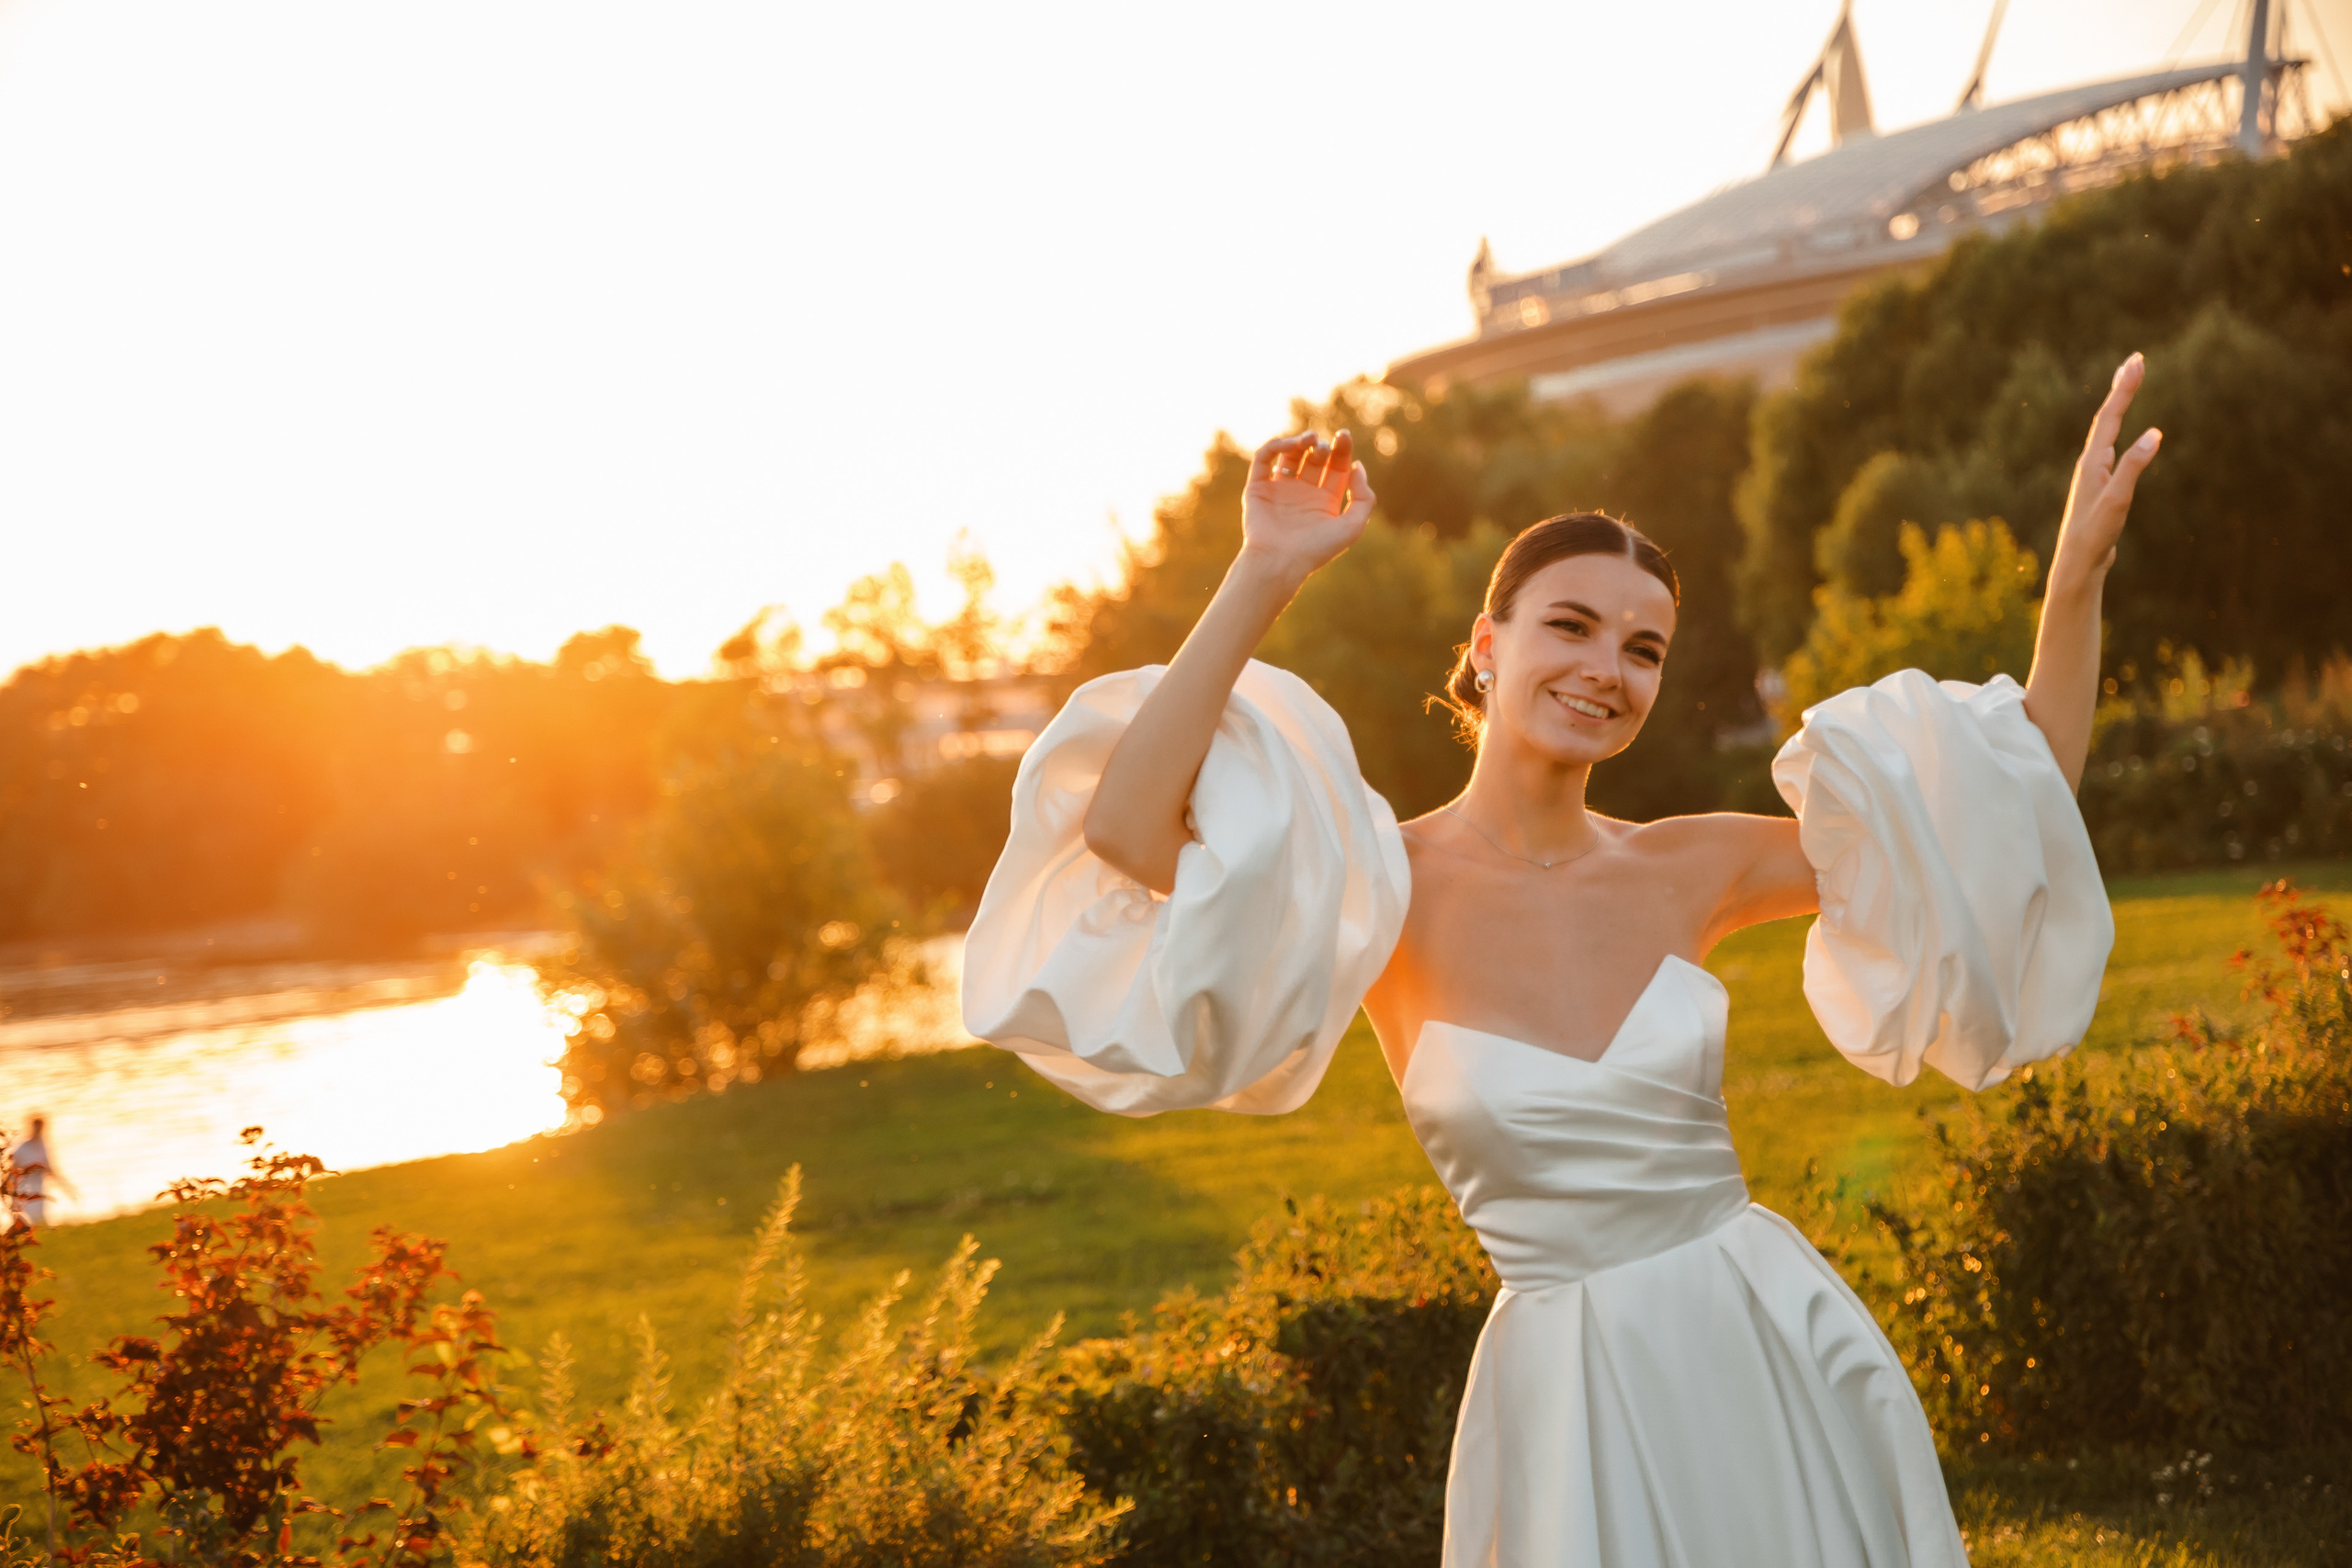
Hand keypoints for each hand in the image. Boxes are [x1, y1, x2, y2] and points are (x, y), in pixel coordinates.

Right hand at [1239, 430, 1374, 584]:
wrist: (1279, 561)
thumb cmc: (1316, 549)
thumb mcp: (1353, 526)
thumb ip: (1364, 497)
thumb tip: (1357, 466)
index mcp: (1324, 501)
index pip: (1336, 467)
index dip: (1342, 449)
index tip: (1344, 436)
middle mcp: (1302, 493)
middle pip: (1315, 459)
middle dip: (1322, 447)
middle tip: (1323, 447)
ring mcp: (1279, 489)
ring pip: (1290, 455)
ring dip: (1300, 442)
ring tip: (1309, 439)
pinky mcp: (1257, 488)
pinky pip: (1264, 459)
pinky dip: (1276, 446)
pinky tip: (1291, 445)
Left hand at [2053, 353, 2161, 587]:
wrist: (2078, 565)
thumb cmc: (2094, 535)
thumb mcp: (2117, 500)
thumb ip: (2133, 467)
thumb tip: (2154, 433)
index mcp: (2092, 463)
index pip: (2110, 417)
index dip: (2124, 388)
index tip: (2137, 361)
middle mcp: (2090, 465)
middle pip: (2107, 418)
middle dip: (2122, 389)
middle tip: (2135, 361)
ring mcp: (2094, 476)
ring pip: (2107, 433)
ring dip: (2119, 407)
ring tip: (2128, 386)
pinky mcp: (2100, 489)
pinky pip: (2112, 451)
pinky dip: (2120, 434)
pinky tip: (2124, 438)